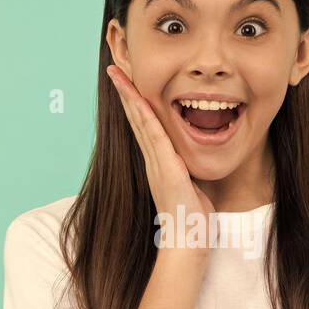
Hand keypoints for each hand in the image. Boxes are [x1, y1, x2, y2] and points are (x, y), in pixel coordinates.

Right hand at [106, 64, 215, 228]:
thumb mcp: (191, 185)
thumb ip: (188, 170)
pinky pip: (154, 136)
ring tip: (118, 74)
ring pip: (140, 122)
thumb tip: (193, 161)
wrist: (187, 241)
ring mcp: (156, 163)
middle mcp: (153, 159)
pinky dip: (145, 116)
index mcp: (158, 162)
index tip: (127, 81)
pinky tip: (139, 99)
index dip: (135, 102)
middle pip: (136, 118)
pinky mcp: (166, 168)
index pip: (144, 125)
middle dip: (126, 91)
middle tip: (114, 68)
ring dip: (129, 96)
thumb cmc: (192, 218)